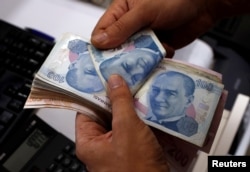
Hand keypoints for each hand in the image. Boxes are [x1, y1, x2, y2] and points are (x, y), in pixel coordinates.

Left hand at [75, 75, 168, 171]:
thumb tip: (113, 80)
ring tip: (135, 88)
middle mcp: (99, 145)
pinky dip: (136, 117)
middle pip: (103, 114)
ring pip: (118, 120)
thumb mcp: (127, 129)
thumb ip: (120, 103)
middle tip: (123, 79)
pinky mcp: (130, 150)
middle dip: (115, 98)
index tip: (104, 77)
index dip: (94, 92)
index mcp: (88, 141)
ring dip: (127, 107)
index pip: (85, 109)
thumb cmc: (137, 167)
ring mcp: (115, 148)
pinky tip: (145, 106)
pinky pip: (130, 128)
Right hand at [91, 0, 249, 53]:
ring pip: (132, 56)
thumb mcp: (144, 11)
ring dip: (137, 61)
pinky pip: (148, 59)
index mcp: (121, 12)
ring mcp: (144, 38)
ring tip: (143, 65)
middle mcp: (130, 27)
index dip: (99, 47)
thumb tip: (98, 42)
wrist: (204, 4)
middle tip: (120, 71)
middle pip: (116, 48)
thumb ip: (122, 27)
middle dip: (119, 58)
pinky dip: (152, 62)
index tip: (100, 63)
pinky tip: (158, 60)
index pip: (102, 32)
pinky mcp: (156, 47)